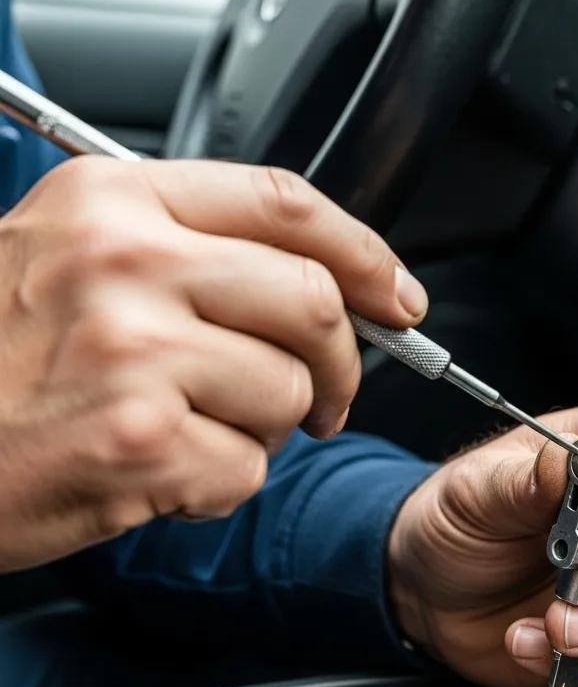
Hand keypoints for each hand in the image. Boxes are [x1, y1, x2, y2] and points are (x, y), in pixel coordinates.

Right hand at [0, 156, 426, 569]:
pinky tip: (154, 471)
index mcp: (112, 202)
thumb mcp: (69, 261)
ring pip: (288, 392)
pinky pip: (246, 468)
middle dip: (338, 366)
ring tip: (186, 430)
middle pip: (314, 302)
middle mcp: (124, 261)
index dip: (365, 254)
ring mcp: (131, 349)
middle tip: (321, 399)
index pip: (285, 204)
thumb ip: (189, 255)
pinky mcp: (138, 439)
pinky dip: (216, 484)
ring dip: (259, 430)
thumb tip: (325, 289)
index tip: (400, 299)